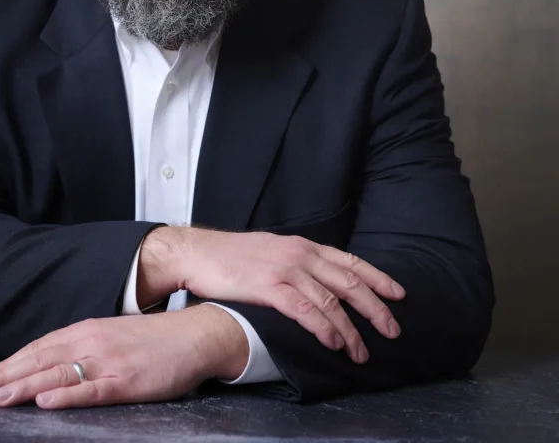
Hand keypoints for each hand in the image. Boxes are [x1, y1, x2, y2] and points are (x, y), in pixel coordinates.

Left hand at [0, 305, 248, 408]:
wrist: (193, 336)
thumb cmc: (152, 341)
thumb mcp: (112, 336)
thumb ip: (82, 347)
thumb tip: (51, 364)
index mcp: (87, 331)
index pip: (39, 348)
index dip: (10, 364)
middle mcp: (92, 342)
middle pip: (40, 360)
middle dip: (6, 377)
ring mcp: (108, 362)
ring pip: (57, 375)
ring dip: (24, 387)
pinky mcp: (126, 381)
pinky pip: (90, 389)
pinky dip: (66, 395)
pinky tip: (46, 402)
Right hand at [141, 226, 405, 364]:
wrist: (197, 253)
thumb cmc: (230, 257)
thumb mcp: (271, 251)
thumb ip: (295, 263)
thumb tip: (316, 282)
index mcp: (302, 245)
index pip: (349, 260)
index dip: (376, 277)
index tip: (398, 294)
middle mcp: (299, 253)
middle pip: (348, 281)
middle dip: (375, 307)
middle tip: (393, 330)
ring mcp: (285, 269)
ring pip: (331, 300)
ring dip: (351, 329)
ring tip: (362, 352)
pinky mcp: (270, 287)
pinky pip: (306, 310)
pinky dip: (325, 328)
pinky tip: (334, 343)